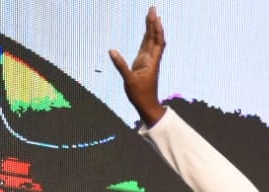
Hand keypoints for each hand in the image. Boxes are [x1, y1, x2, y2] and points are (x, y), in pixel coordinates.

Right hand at [109, 7, 166, 126]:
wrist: (147, 105)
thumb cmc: (140, 95)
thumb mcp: (129, 80)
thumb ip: (121, 65)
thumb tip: (111, 51)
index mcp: (151, 62)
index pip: (156, 41)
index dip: (156, 28)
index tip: (155, 16)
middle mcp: (151, 58)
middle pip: (155, 37)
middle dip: (154, 22)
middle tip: (153, 7)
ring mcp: (148, 60)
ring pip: (151, 40)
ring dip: (152, 27)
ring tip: (152, 13)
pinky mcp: (143, 62)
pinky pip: (146, 46)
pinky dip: (147, 36)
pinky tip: (147, 28)